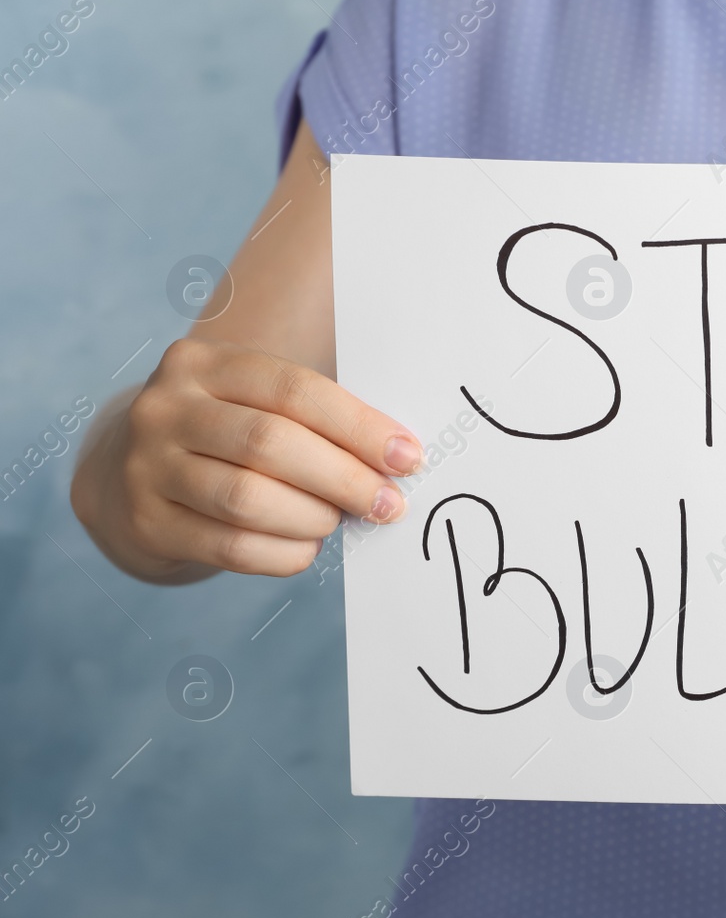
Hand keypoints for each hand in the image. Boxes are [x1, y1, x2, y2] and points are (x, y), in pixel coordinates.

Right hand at [72, 338, 421, 579]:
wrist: (125, 476)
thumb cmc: (223, 435)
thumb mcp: (251, 402)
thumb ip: (313, 417)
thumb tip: (397, 455)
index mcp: (202, 364)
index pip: (293, 390)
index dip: (358, 426)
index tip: (408, 457)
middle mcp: (166, 409)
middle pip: (270, 444)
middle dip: (345, 478)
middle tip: (389, 504)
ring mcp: (148, 467)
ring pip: (248, 499)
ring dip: (313, 517)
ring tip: (339, 520)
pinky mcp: (147, 523)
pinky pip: (231, 547)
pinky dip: (284, 553)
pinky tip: (307, 547)